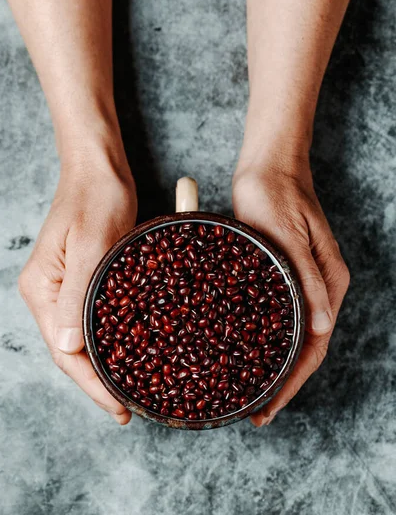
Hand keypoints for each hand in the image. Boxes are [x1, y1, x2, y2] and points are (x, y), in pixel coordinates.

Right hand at [19, 153, 136, 423]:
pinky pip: (91, 320)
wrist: (99, 169)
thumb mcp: (93, 245)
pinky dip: (107, 341)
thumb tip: (69, 349)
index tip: (117, 408)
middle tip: (127, 409)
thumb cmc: (97, 199)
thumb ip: (79, 296)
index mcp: (42, 288)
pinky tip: (125, 353)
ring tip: (127, 391)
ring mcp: (63, 287)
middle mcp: (47, 293)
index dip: (90, 383)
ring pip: (81, 339)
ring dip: (102, 366)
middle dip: (96, 382)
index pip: (64, 350)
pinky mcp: (82, 279)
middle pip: (70, 351)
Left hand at [233, 160, 348, 425]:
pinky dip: (267, 341)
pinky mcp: (283, 274)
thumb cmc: (275, 196)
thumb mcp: (288, 238)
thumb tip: (322, 329)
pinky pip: (279, 316)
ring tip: (250, 392)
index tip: (268, 408)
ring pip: (292, 336)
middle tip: (255, 412)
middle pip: (306, 348)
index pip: (316, 346)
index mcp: (330, 282)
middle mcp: (321, 288)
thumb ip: (308, 281)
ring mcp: (302, 282)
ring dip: (275, 367)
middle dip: (282, 384)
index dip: (292, 382)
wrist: (269, 166)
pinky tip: (248, 352)